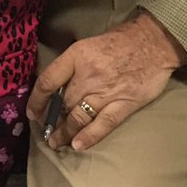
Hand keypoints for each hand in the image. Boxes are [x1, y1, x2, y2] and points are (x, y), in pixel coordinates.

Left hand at [27, 11, 186, 150]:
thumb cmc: (120, 41)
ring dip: (64, 133)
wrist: (154, 41)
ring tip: (56, 143)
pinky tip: (77, 145)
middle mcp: (89, 75)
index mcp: (77, 56)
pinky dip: (89, 137)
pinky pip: (103, 124)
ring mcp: (107, 91)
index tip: (33, 113)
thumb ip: (74, 65)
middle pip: (62, 103)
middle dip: (53, 120)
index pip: (48, 81)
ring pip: (78, 117)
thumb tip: (58, 87)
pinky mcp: (124, 104)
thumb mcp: (89, 44)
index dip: (36, 100)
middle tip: (47, 131)